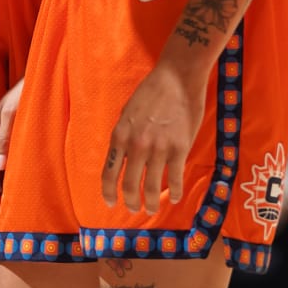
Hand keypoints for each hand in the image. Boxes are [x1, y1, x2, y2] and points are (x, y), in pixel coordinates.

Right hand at [0, 81, 23, 211]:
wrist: (42, 81)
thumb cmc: (25, 94)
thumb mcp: (12, 114)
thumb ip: (5, 139)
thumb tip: (0, 166)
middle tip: (3, 209)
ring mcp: (4, 141)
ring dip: (3, 184)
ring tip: (10, 203)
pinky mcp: (15, 141)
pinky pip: (10, 163)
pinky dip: (12, 175)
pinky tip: (19, 185)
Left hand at [101, 58, 205, 213]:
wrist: (177, 77)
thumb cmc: (151, 92)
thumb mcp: (127, 114)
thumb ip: (124, 138)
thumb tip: (122, 159)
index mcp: (120, 136)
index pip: (109, 173)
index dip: (108, 192)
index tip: (110, 203)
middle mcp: (136, 146)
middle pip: (129, 185)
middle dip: (131, 202)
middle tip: (135, 209)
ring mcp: (158, 148)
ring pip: (151, 187)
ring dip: (151, 202)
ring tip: (152, 209)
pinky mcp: (179, 148)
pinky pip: (175, 178)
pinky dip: (175, 192)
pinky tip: (175, 197)